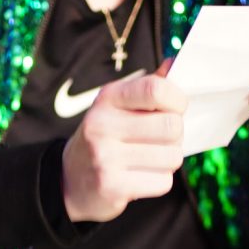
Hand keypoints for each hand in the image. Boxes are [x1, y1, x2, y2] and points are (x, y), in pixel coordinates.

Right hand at [62, 70, 187, 223]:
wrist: (70, 180)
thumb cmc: (106, 137)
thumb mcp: (119, 106)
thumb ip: (148, 86)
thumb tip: (175, 62)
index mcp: (108, 98)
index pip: (156, 89)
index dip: (178, 100)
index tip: (174, 109)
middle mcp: (102, 124)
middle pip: (172, 126)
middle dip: (176, 136)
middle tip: (161, 140)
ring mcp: (105, 157)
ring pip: (172, 156)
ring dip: (168, 160)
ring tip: (149, 159)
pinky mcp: (112, 186)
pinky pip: (163, 182)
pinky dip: (159, 181)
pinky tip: (141, 176)